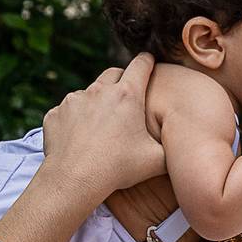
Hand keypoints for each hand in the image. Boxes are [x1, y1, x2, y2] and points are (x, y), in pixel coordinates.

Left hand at [42, 53, 166, 189]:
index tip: (149, 61)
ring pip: (89, 93)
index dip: (147, 61)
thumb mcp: (156, 161)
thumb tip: (185, 147)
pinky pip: (68, 111)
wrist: (74, 180)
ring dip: (97, 102)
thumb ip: (173, 149)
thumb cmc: (118, 169)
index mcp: (128, 95)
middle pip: (113, 72)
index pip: (141, 64)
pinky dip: (75, 119)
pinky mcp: (56, 113)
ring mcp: (74, 100)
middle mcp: (99, 91)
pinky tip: (80, 138)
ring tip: (101, 126)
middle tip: (127, 95)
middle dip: (121, 79)